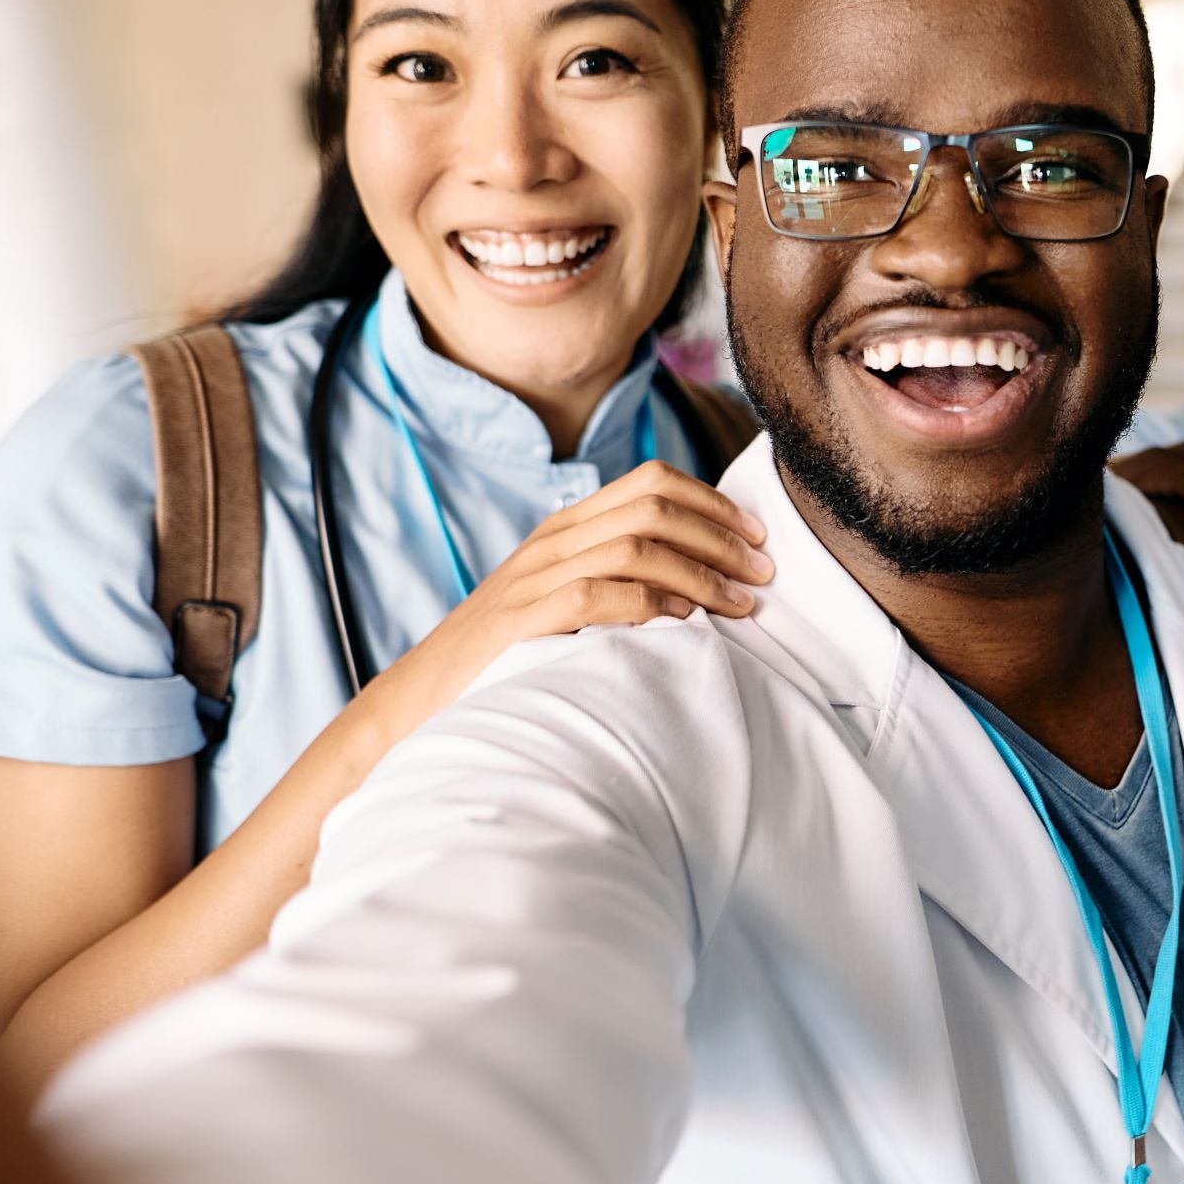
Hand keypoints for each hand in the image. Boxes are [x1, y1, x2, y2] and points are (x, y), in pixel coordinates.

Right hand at [371, 460, 771, 723]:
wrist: (420, 701)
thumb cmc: (508, 659)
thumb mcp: (564, 604)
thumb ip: (618, 582)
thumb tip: (700, 585)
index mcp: (565, 528)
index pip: (651, 482)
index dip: (712, 504)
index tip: (756, 537)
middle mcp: (551, 542)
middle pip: (653, 506)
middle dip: (720, 536)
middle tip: (763, 572)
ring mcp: (533, 578)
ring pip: (635, 545)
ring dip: (701, 572)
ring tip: (741, 604)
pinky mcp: (520, 620)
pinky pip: (597, 594)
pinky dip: (648, 603)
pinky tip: (683, 623)